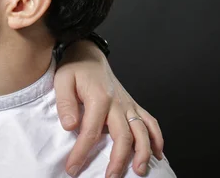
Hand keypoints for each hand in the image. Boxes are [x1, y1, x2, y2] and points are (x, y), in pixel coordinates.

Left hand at [54, 41, 163, 177]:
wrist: (88, 54)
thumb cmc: (74, 68)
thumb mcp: (62, 81)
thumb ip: (65, 103)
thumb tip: (70, 127)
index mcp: (99, 98)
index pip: (91, 132)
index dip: (82, 152)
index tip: (73, 168)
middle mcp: (117, 103)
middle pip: (123, 136)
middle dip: (118, 160)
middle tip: (110, 177)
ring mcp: (128, 104)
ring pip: (142, 132)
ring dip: (143, 153)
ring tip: (139, 171)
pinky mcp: (132, 104)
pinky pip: (150, 122)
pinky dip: (157, 138)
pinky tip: (157, 154)